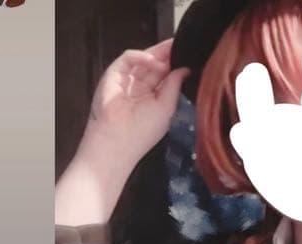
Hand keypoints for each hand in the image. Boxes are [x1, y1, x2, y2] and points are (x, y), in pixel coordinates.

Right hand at [55, 40, 188, 225]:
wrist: (116, 141)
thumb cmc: (142, 132)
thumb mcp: (166, 108)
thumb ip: (174, 86)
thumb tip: (185, 69)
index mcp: (153, 98)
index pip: (164, 76)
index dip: (175, 65)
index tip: (187, 55)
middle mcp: (140, 88)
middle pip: (155, 64)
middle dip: (167, 55)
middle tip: (180, 45)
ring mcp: (126, 80)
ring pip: (142, 58)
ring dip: (157, 55)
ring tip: (170, 55)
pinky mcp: (114, 73)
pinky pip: (128, 58)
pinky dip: (142, 56)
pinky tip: (154, 63)